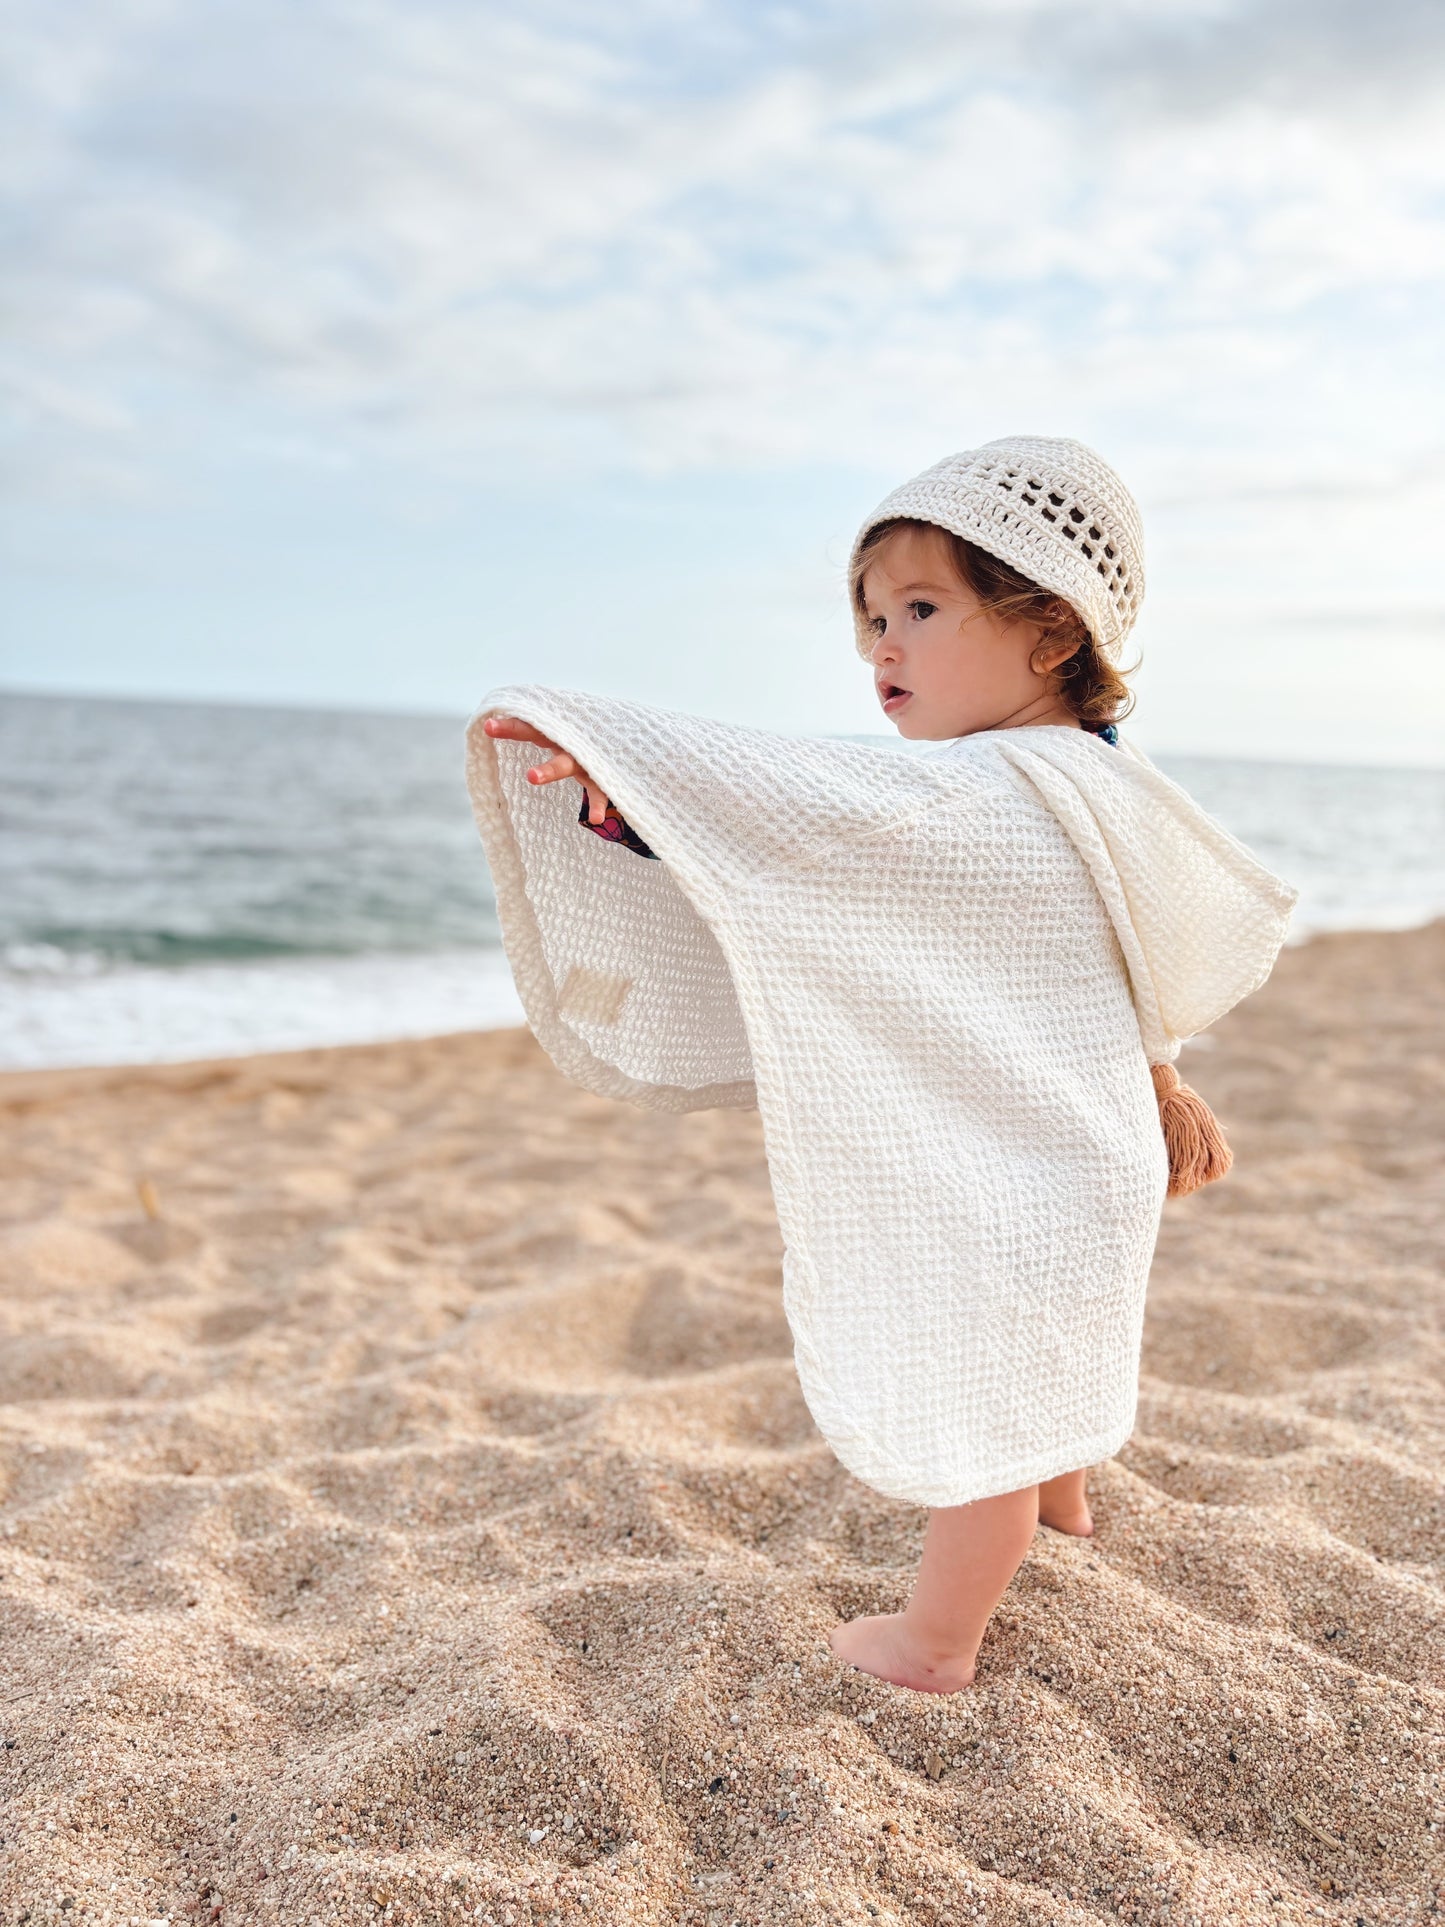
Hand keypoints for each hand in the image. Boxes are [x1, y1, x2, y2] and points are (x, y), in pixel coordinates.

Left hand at [481, 714, 613, 825]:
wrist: (629, 740)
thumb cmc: (585, 743)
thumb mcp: (562, 737)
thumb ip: (539, 734)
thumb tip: (501, 733)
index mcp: (554, 733)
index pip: (527, 725)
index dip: (508, 725)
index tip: (487, 727)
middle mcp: (568, 742)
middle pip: (541, 735)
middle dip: (517, 730)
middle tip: (493, 732)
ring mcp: (585, 759)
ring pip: (567, 762)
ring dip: (550, 768)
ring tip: (530, 777)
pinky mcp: (602, 776)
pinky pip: (600, 790)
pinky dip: (598, 803)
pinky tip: (594, 818)